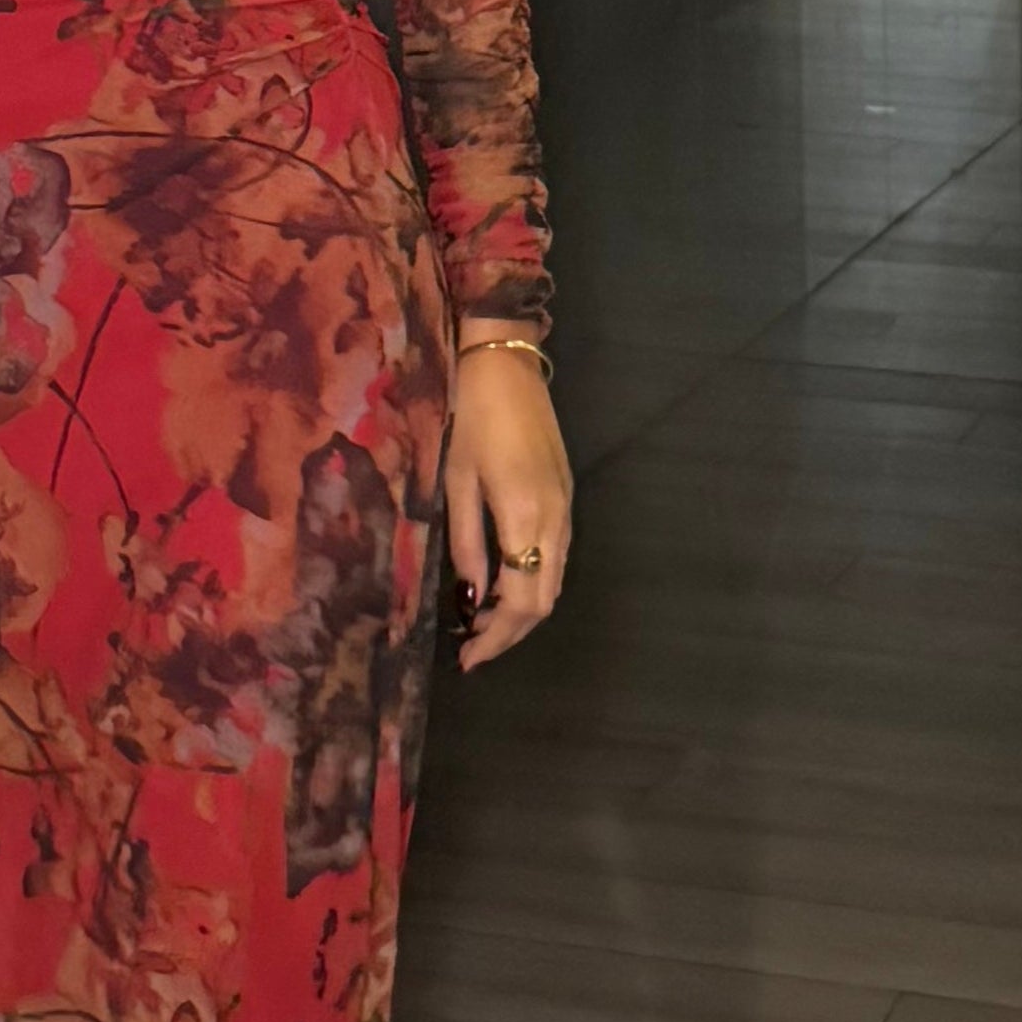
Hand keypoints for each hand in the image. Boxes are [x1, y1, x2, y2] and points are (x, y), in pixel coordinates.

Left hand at [444, 333, 570, 669]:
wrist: (505, 363)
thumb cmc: (469, 415)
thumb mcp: (454, 479)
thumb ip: (466, 541)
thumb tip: (471, 597)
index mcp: (525, 516)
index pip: (522, 601)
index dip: (496, 637)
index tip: (467, 658)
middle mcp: (556, 518)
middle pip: (545, 599)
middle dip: (510, 632)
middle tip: (472, 649)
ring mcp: (566, 506)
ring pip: (554, 580)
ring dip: (522, 609)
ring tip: (481, 623)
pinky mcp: (565, 494)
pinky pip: (556, 556)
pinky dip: (532, 581)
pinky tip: (502, 583)